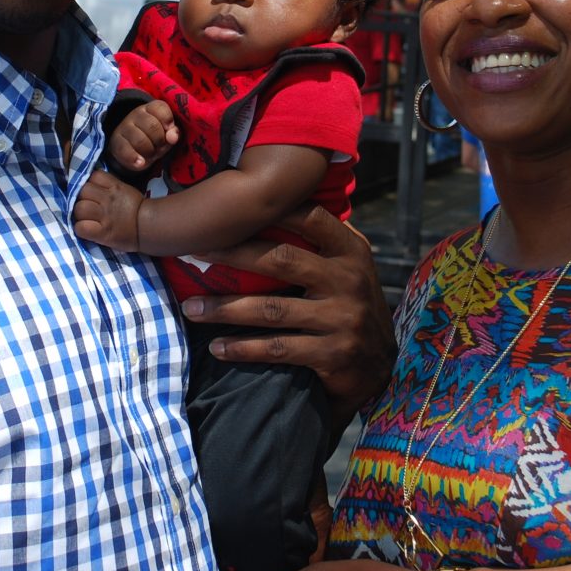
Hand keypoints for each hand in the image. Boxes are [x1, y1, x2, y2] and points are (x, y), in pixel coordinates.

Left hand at [73, 171, 147, 251]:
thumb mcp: (125, 190)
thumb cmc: (138, 209)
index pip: (93, 176)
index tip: (92, 191)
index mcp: (115, 186)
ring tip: (86, 219)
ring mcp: (105, 216)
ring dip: (79, 214)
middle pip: (82, 191)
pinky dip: (80, 229)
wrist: (151, 227)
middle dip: (81, 198)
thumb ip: (109, 185)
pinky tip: (87, 230)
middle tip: (87, 206)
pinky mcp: (103, 233)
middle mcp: (108, 199)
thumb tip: (92, 184)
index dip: (90, 183)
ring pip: (79, 208)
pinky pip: (81, 228)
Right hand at [109, 100, 178, 171]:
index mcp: (150, 109)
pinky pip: (125, 150)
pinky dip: (134, 158)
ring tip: (151, 154)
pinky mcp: (117, 143)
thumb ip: (173, 133)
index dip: (167, 120)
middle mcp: (135, 115)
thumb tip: (173, 137)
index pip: (159, 108)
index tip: (169, 130)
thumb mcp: (166, 135)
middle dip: (160, 140)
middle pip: (152, 126)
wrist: (131, 150)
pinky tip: (141, 162)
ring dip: (150, 151)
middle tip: (159, 146)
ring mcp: (124, 128)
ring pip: (140, 140)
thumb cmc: (154, 138)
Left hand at [181, 206, 393, 420]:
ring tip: (191, 307)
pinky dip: (243, 348)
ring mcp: (342, 318)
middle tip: (193, 252)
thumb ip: (320, 241)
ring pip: (272, 309)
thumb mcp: (347, 268)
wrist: (379, 366)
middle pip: (282, 259)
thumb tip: (269, 204)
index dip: (271, 209)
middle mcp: (349, 280)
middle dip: (232, 254)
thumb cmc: (348, 306)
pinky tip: (217, 347)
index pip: (311, 218)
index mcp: (351, 251)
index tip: (226, 209)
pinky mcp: (332, 354)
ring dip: (225, 309)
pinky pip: (278, 348)